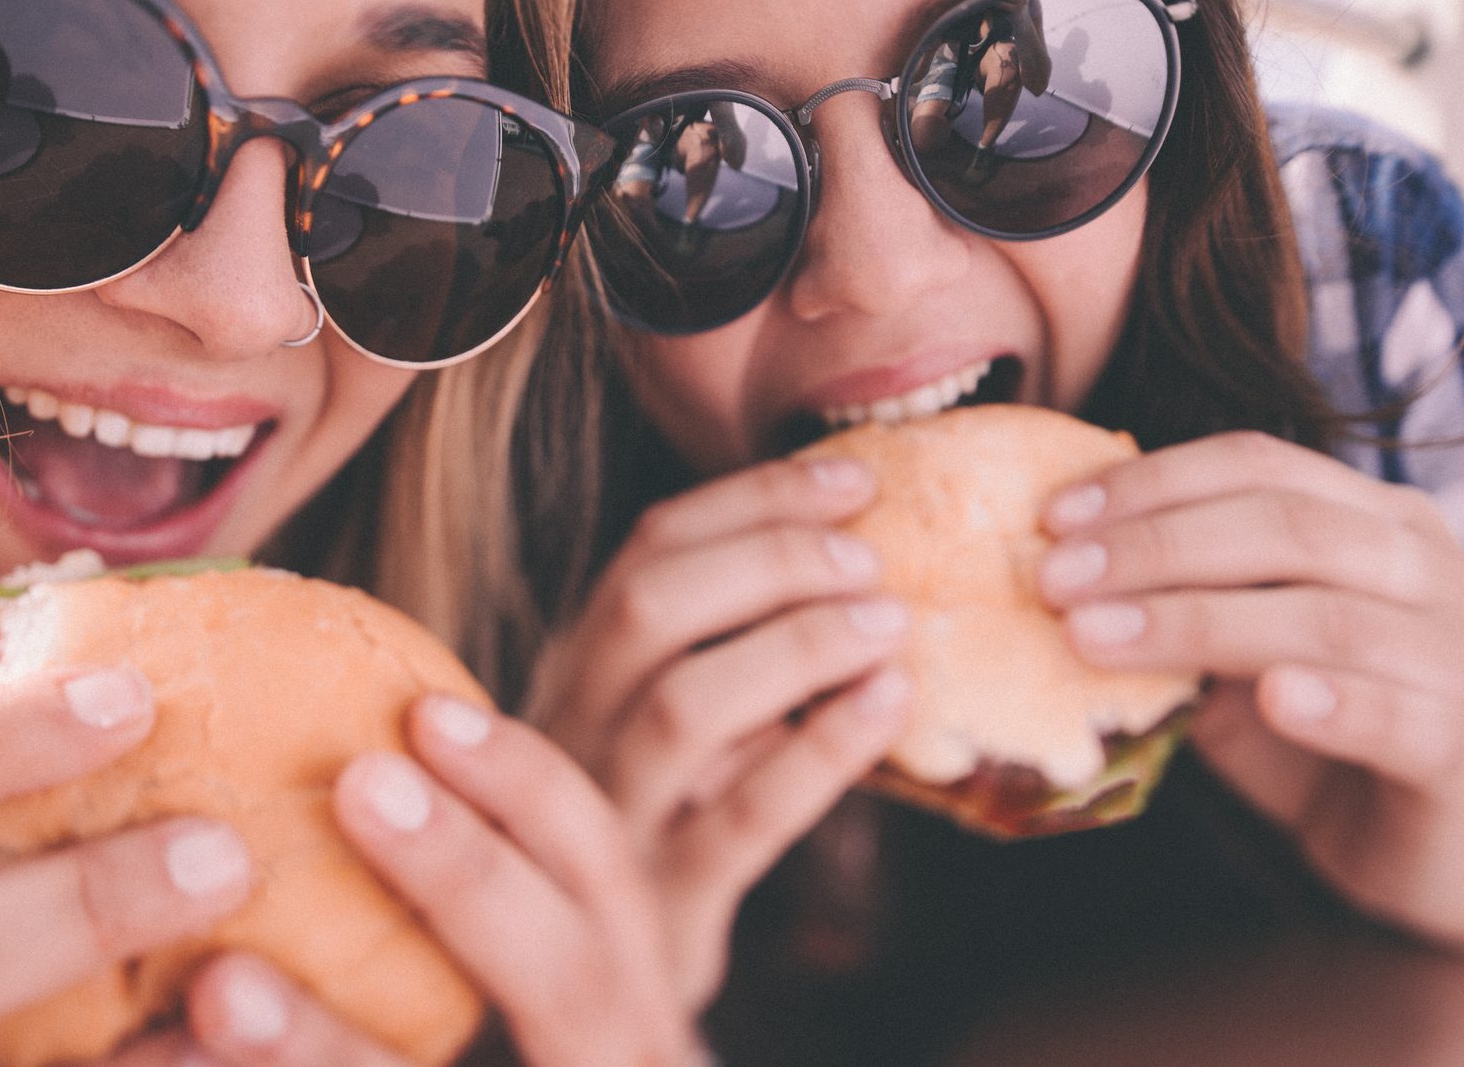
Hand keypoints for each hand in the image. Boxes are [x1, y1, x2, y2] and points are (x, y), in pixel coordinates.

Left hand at [169, 698, 703, 1066]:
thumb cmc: (525, 1056)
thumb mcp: (535, 1007)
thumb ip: (461, 926)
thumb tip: (329, 763)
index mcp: (629, 1023)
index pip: (609, 884)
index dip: (534, 793)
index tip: (425, 709)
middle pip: (585, 986)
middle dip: (475, 882)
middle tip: (358, 783)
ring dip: (332, 1053)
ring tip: (219, 989)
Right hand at [525, 457, 914, 1007]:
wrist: (586, 990)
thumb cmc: (655, 826)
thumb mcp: (654, 724)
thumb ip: (717, 645)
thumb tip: (856, 541)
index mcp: (575, 668)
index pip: (647, 549)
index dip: (754, 497)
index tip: (856, 474)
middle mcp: (574, 730)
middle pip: (649, 608)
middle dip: (770, 557)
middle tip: (870, 554)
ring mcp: (613, 818)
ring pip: (687, 706)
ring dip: (797, 644)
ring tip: (889, 620)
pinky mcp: (669, 904)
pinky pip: (746, 820)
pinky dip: (824, 752)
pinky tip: (889, 706)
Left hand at [1035, 430, 1463, 941]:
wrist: (1424, 846)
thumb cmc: (1311, 733)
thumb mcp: (1234, 656)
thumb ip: (1181, 603)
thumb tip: (1057, 566)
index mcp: (1384, 520)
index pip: (1264, 466)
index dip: (1154, 483)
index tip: (1054, 517)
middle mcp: (1441, 571)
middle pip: (1293, 529)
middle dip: (1158, 547)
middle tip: (1055, 581)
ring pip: (1334, 618)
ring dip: (1201, 622)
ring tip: (1097, 638)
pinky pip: (1403, 717)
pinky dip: (1333, 703)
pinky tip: (1271, 701)